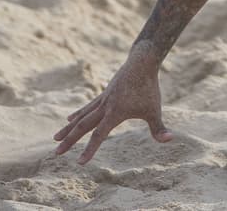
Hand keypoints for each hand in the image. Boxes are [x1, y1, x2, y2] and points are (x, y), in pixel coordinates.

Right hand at [53, 52, 171, 163]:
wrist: (141, 63)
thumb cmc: (149, 88)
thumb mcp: (155, 110)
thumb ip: (159, 128)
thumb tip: (170, 139)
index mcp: (114, 113)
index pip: (99, 135)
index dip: (89, 150)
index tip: (80, 163)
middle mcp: (104, 107)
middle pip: (83, 127)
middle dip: (70, 141)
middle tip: (56, 153)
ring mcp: (102, 99)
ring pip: (81, 117)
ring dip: (68, 129)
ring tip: (55, 139)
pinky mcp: (104, 94)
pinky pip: (87, 107)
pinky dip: (78, 114)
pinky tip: (69, 119)